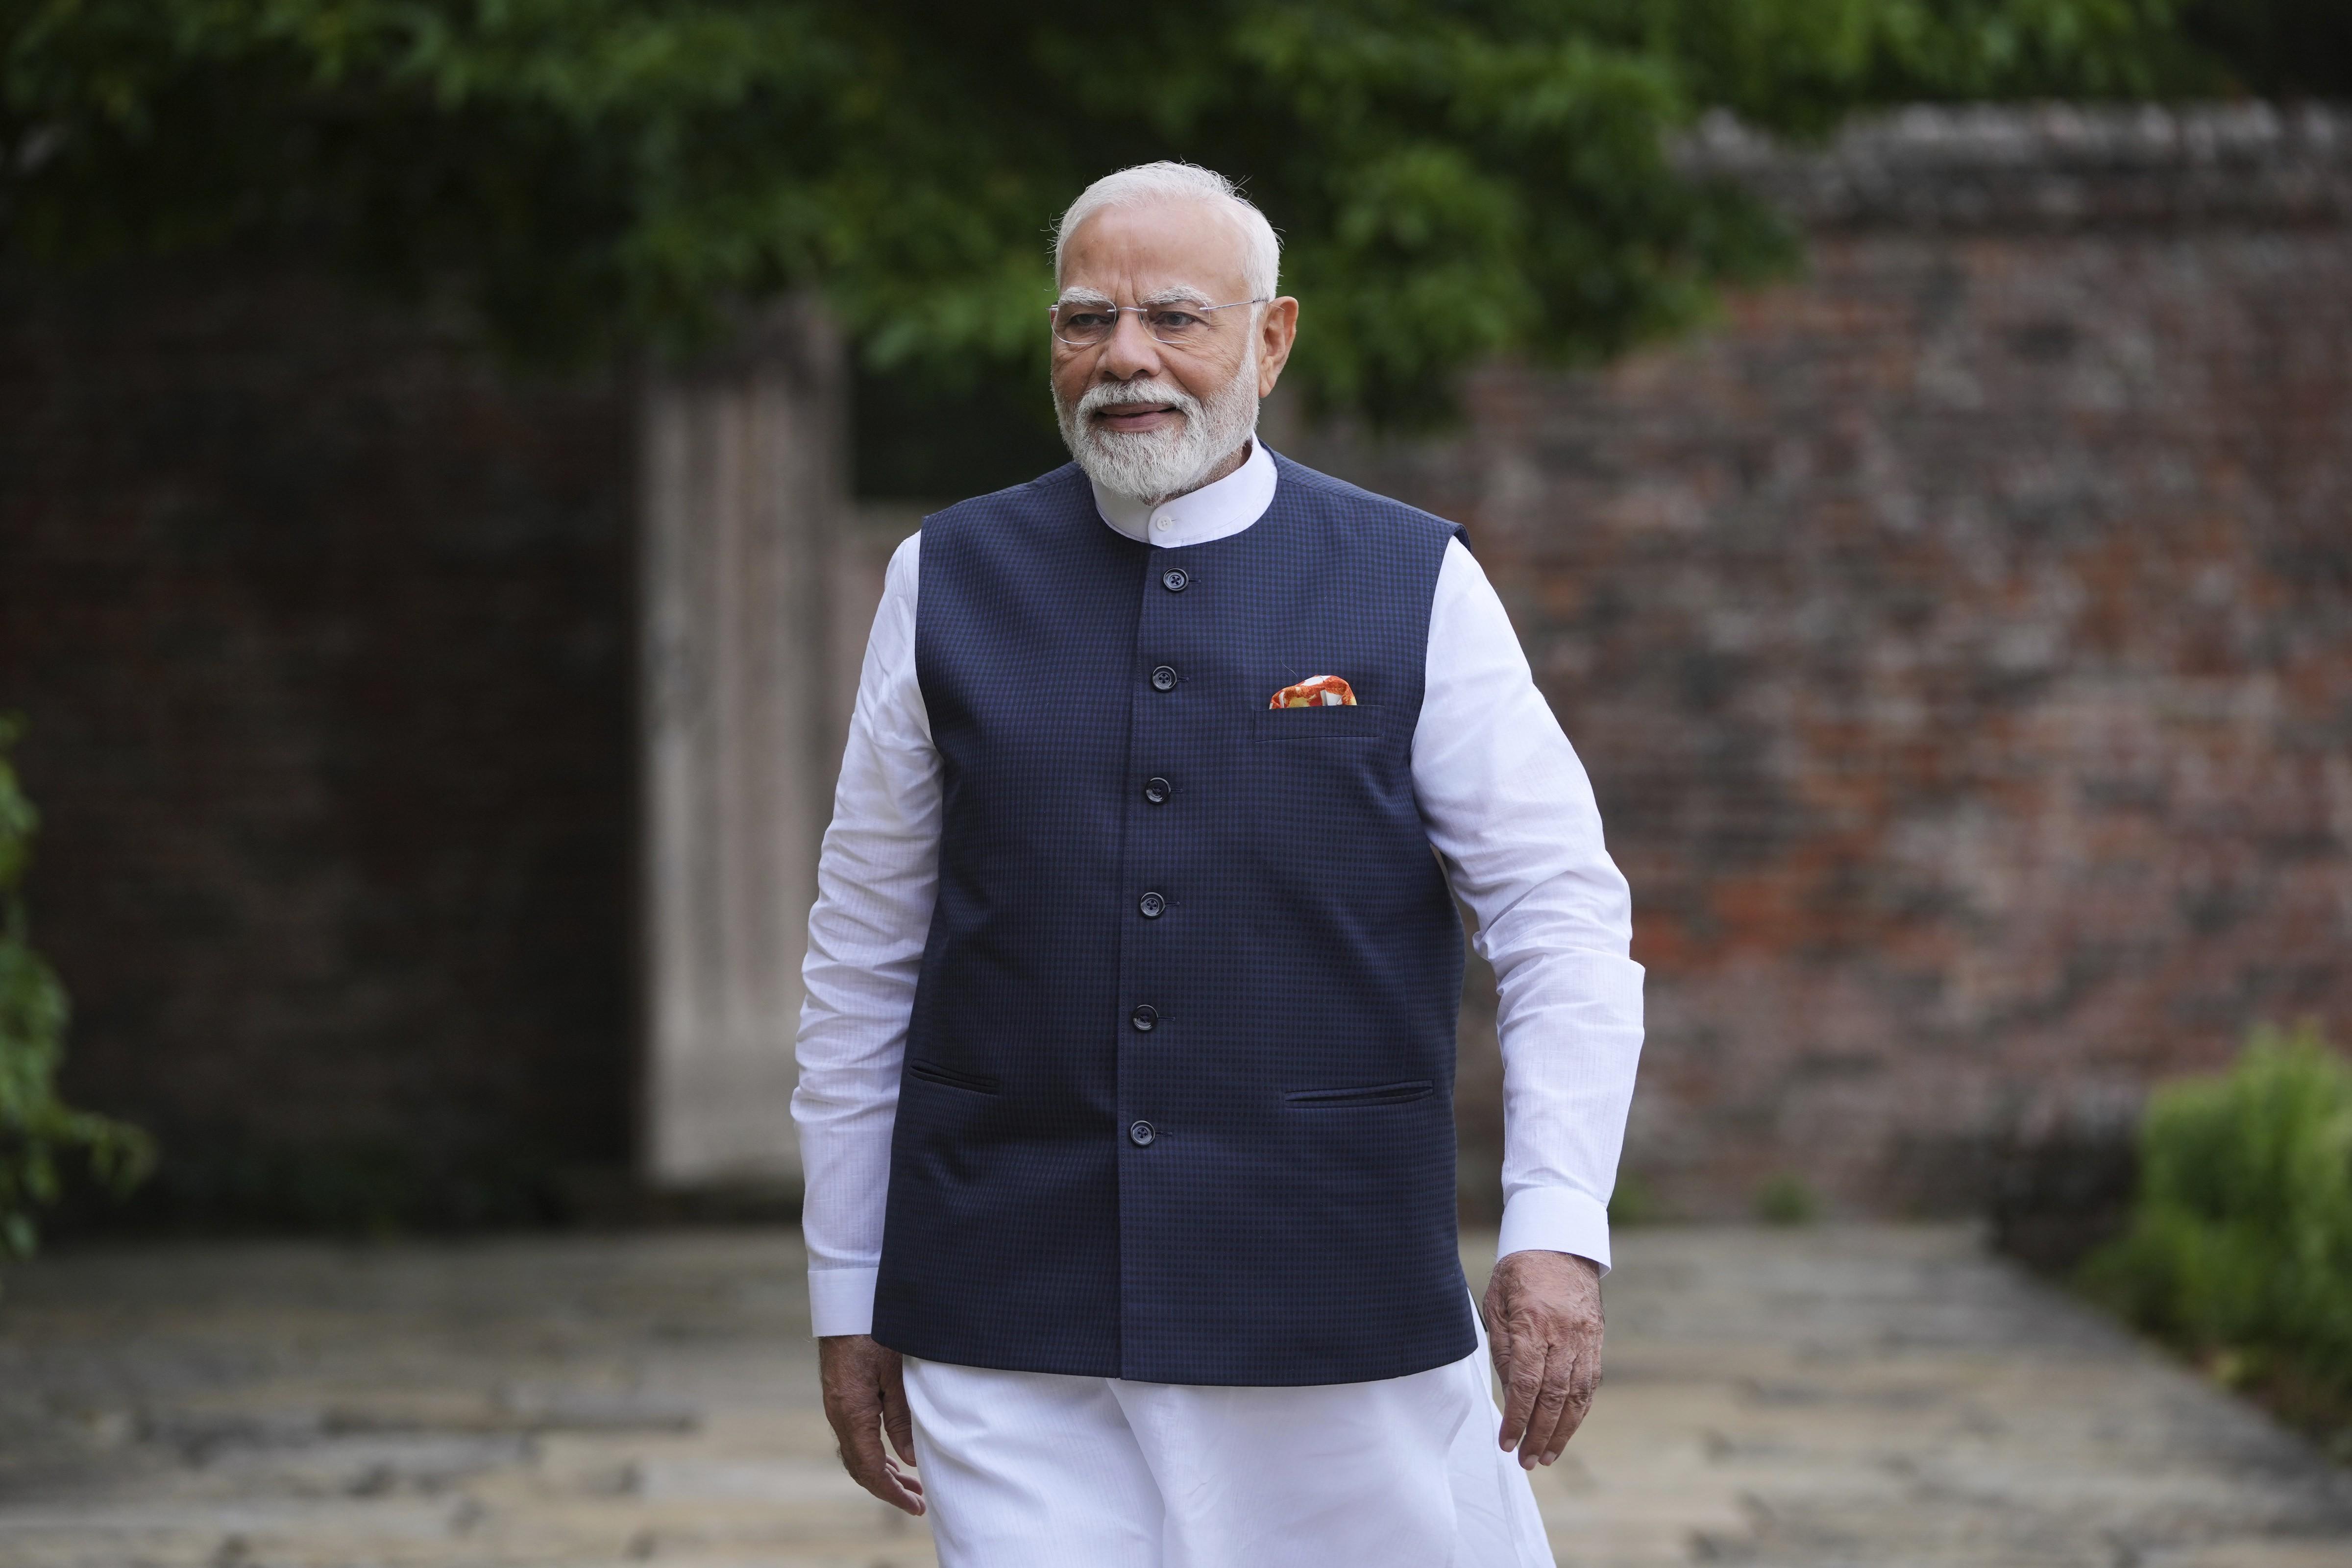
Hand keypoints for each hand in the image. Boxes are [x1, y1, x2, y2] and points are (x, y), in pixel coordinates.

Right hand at [819, 1334, 923, 1514]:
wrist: (847, 1305)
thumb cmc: (875, 1333)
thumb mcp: (896, 1375)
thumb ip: (902, 1418)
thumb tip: (909, 1459)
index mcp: (853, 1414)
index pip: (870, 1469)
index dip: (892, 1493)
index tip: (914, 1507)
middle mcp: (840, 1415)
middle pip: (861, 1467)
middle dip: (889, 1489)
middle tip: (918, 1503)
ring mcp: (838, 1407)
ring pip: (857, 1453)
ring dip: (883, 1473)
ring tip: (910, 1486)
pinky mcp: (842, 1398)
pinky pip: (856, 1437)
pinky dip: (874, 1454)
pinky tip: (892, 1457)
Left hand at [1482, 1249, 1602, 1467]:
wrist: (1560, 1242)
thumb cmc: (1519, 1272)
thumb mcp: (1496, 1301)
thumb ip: (1502, 1346)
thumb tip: (1507, 1391)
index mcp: (1534, 1322)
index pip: (1526, 1382)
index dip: (1517, 1417)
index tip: (1506, 1442)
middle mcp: (1564, 1333)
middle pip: (1554, 1395)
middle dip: (1539, 1433)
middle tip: (1526, 1461)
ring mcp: (1585, 1337)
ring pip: (1577, 1395)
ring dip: (1562, 1431)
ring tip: (1546, 1456)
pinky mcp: (1596, 1340)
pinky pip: (1590, 1383)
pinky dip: (1579, 1411)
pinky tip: (1565, 1429)